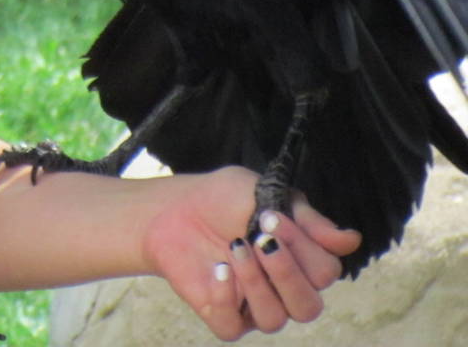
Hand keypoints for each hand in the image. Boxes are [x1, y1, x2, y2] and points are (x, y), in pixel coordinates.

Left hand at [142, 166, 360, 340]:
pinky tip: (218, 270)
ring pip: (275, 320)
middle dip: (286, 272)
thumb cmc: (222, 199)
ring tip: (234, 247)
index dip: (303, 247)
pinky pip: (233, 328)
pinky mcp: (221, 315)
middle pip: (308, 307)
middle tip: (260, 238)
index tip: (271, 216)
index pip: (326, 273)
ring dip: (256, 283)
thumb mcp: (263, 194)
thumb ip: (306, 219)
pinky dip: (226, 300)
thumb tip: (351, 240)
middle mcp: (283, 291)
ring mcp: (252, 306)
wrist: (171, 208)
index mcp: (301, 262)